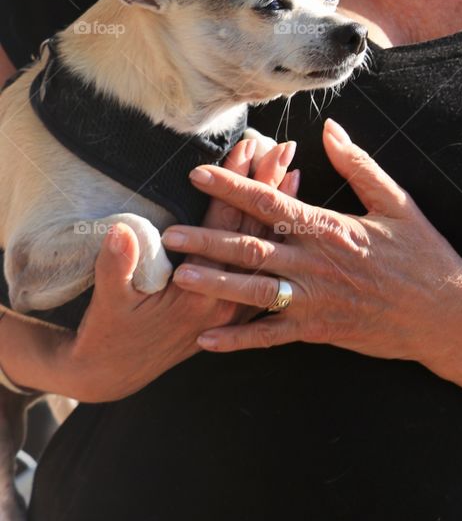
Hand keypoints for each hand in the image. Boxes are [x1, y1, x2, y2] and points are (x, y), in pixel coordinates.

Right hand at [57, 136, 297, 401]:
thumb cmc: (110, 334)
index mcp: (197, 292)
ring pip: (265, 249)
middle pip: (252, 231)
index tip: (247, 147)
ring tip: (295, 171)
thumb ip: (116, 267)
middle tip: (283, 148)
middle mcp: (224, 297)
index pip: (222, 224)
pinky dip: (278, 240)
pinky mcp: (235, 311)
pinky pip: (266, 270)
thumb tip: (120, 231)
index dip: (233, 184)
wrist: (114, 373)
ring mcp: (233, 306)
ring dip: (278, 211)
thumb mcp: (107, 302)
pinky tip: (288, 216)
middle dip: (266, 187)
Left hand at [161, 119, 461, 366]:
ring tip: (179, 277)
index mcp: (329, 226)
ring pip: (253, 291)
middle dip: (208, 239)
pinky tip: (207, 340)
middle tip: (170, 234)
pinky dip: (238, 340)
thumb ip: (358, 163)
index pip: (270, 201)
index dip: (232, 187)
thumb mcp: (395, 200)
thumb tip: (329, 129)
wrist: (445, 314)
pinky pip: (271, 337)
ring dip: (214, 284)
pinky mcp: (319, 330)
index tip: (199, 174)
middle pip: (251, 247)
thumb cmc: (422, 253)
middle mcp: (315, 262)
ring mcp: (315, 300)